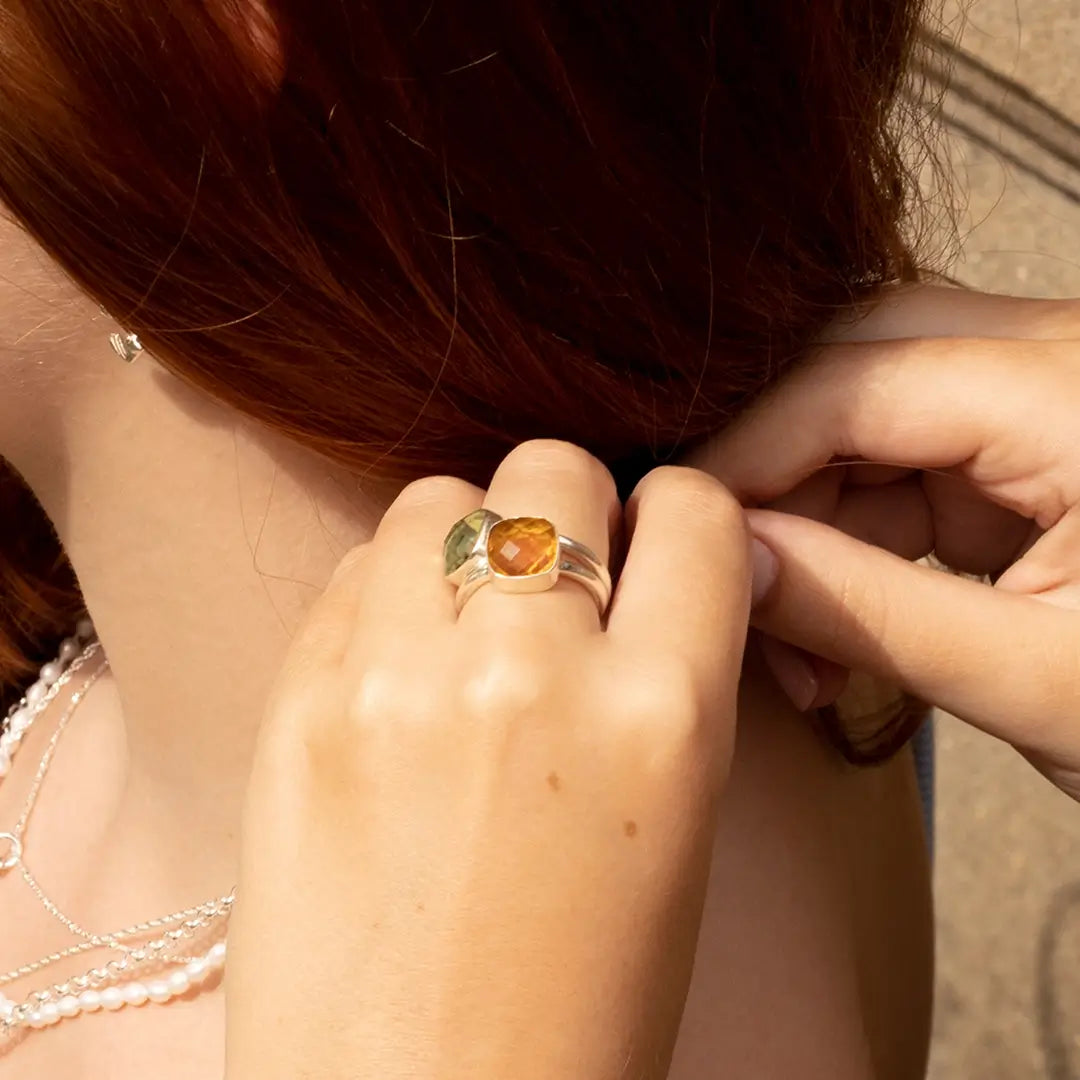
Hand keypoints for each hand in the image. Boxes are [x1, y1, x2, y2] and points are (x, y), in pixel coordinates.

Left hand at [224, 441, 751, 1079]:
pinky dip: (388, 592)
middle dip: (565, 506)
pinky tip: (397, 663)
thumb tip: (667, 554)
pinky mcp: (299, 707)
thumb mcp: (680, 828)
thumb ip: (676, 674)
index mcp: (664, 718)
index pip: (691, 512)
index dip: (675, 518)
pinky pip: (356, 572)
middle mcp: (532, 675)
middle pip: (552, 470)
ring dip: (466, 536)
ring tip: (465, 614)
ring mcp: (398, 683)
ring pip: (439, 497)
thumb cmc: (576, 1001)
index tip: (649, 544)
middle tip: (553, 575)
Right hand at [693, 288, 1079, 797]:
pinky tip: (835, 611)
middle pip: (853, 355)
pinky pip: (900, 451)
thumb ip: (867, 613)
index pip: (855, 382)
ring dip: (807, 504)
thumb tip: (730, 565)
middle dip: (773, 463)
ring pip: (866, 401)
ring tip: (794, 632)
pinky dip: (850, 526)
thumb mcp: (1036, 680)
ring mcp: (1044, 391)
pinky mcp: (1028, 440)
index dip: (746, 456)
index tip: (685, 539)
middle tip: (737, 572)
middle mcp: (1062, 357)